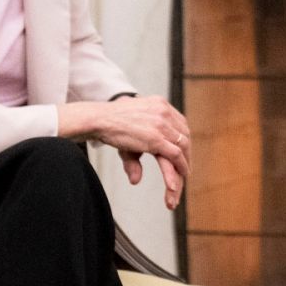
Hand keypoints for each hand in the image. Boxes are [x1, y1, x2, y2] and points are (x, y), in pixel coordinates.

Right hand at [59, 96, 190, 209]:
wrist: (98, 118)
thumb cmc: (111, 125)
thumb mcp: (129, 138)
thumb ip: (135, 159)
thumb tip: (136, 180)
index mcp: (161, 105)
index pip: (181, 125)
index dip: (184, 142)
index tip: (184, 155)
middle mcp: (165, 112)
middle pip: (184, 137)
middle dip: (186, 156)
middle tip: (185, 171)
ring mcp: (162, 125)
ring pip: (182, 148)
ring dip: (184, 167)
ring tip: (182, 181)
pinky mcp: (156, 138)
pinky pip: (175, 155)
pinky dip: (180, 168)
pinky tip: (180, 179)